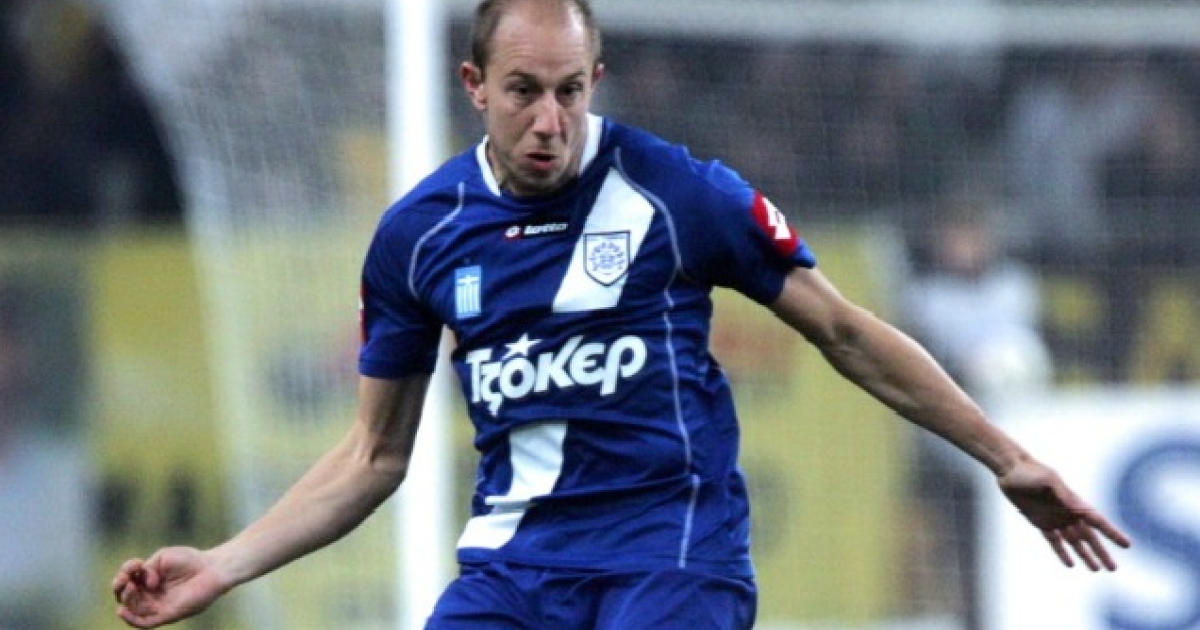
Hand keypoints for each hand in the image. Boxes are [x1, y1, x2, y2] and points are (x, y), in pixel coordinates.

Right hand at [112, 546, 228, 627]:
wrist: (212, 568)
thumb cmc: (190, 560)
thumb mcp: (163, 557)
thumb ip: (148, 569)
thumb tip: (146, 585)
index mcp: (149, 579)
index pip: (127, 580)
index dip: (125, 572)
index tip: (135, 564)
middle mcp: (151, 594)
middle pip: (126, 596)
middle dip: (120, 586)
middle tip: (126, 578)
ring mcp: (158, 605)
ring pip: (133, 609)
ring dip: (126, 599)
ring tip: (130, 586)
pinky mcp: (167, 615)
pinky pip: (145, 623)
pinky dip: (131, 620)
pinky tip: (122, 610)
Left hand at [997, 459, 1131, 570]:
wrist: (1010, 469)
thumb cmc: (1030, 471)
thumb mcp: (1048, 480)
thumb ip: (1062, 494)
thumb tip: (1076, 507)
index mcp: (1073, 502)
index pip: (1097, 521)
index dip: (1112, 533)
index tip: (1126, 545)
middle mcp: (1067, 513)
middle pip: (1088, 537)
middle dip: (1101, 552)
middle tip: (1113, 568)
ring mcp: (1055, 518)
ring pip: (1074, 542)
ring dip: (1085, 555)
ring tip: (1096, 569)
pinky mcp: (1040, 522)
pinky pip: (1054, 541)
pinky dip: (1062, 553)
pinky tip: (1070, 564)